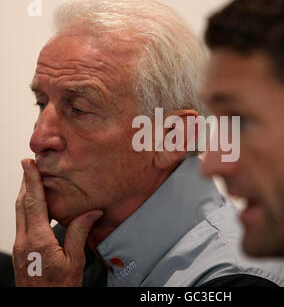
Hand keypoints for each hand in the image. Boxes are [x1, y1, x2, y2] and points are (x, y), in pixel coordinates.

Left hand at [13, 158, 102, 286]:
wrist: (41, 305)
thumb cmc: (59, 288)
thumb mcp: (74, 262)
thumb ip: (79, 233)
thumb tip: (90, 212)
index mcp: (38, 241)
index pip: (34, 203)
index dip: (32, 181)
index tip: (29, 164)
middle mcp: (24, 240)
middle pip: (22, 204)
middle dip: (26, 182)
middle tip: (30, 164)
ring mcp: (20, 245)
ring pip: (19, 212)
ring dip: (25, 193)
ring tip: (33, 179)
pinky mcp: (21, 250)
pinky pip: (21, 221)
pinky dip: (27, 206)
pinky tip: (35, 204)